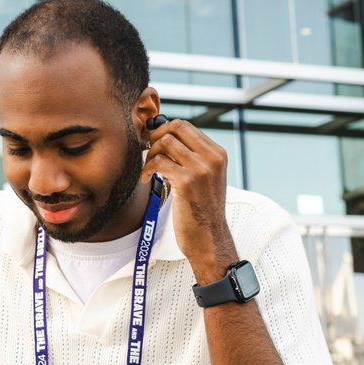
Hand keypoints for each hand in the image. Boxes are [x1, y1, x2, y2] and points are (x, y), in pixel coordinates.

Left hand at [141, 119, 236, 278]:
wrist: (209, 238)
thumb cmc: (202, 210)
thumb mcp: (206, 178)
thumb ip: (193, 158)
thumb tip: (166, 136)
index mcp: (217, 154)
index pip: (185, 126)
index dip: (164, 131)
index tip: (154, 144)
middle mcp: (212, 157)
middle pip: (175, 127)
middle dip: (156, 136)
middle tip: (148, 152)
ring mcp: (201, 168)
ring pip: (165, 142)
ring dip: (150, 154)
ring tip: (149, 169)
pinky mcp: (187, 181)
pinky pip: (158, 162)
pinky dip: (147, 169)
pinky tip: (146, 179)